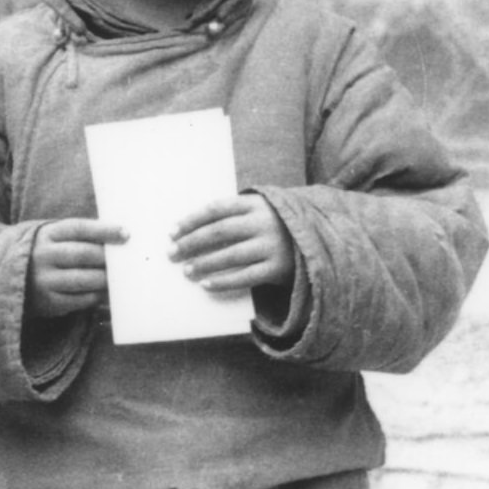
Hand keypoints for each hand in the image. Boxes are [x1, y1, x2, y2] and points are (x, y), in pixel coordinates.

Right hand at [28, 218, 127, 316]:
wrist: (12, 276)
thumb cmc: (48, 252)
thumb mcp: (55, 237)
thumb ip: (81, 235)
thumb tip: (121, 235)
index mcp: (47, 234)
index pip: (79, 228)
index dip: (103, 230)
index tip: (127, 234)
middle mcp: (43, 255)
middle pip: (83, 254)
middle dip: (108, 258)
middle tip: (129, 260)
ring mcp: (44, 280)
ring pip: (83, 279)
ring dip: (106, 279)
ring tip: (123, 279)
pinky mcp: (49, 301)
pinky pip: (80, 300)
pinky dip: (98, 296)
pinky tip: (109, 293)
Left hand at [169, 193, 293, 293]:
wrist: (316, 241)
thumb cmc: (275, 225)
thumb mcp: (259, 210)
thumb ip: (233, 215)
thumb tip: (190, 230)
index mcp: (255, 203)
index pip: (216, 209)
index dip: (192, 220)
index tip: (172, 232)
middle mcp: (263, 222)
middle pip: (220, 232)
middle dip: (192, 243)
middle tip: (171, 254)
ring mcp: (272, 246)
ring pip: (230, 255)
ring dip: (204, 264)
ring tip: (186, 271)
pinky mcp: (277, 268)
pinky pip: (245, 277)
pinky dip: (223, 281)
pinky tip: (206, 284)